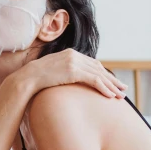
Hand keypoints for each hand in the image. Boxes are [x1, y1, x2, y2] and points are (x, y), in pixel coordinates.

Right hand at [8, 49, 126, 99]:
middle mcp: (74, 55)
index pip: (93, 64)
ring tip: (120, 96)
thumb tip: (72, 80)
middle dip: (112, 80)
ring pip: (99, 75)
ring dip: (111, 86)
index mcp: (70, 53)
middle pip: (99, 68)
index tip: (112, 83)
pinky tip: (110, 96)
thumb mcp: (54, 71)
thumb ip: (65, 71)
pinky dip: (104, 88)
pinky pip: (94, 80)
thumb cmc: (38, 78)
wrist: (28, 77)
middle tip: (122, 89)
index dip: (104, 74)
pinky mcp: (74, 71)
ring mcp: (74, 62)